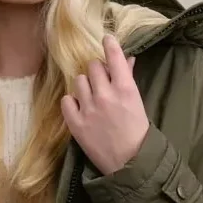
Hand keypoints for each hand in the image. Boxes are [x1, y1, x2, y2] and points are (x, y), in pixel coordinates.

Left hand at [61, 32, 150, 175]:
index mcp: (125, 88)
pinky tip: (80, 108)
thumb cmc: (136, 132)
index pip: (113, 55)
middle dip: (97, 71)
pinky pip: (66, 100)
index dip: (108, 44)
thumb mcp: (136, 102)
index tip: (106, 39)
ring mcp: (88, 109)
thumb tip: (126, 58)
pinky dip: (72, 102)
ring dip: (85, 86)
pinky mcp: (76, 123)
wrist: (129, 164)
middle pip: (93, 66)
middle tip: (101, 82)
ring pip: (79, 80)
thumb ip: (128, 78)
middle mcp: (105, 95)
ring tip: (91, 97)